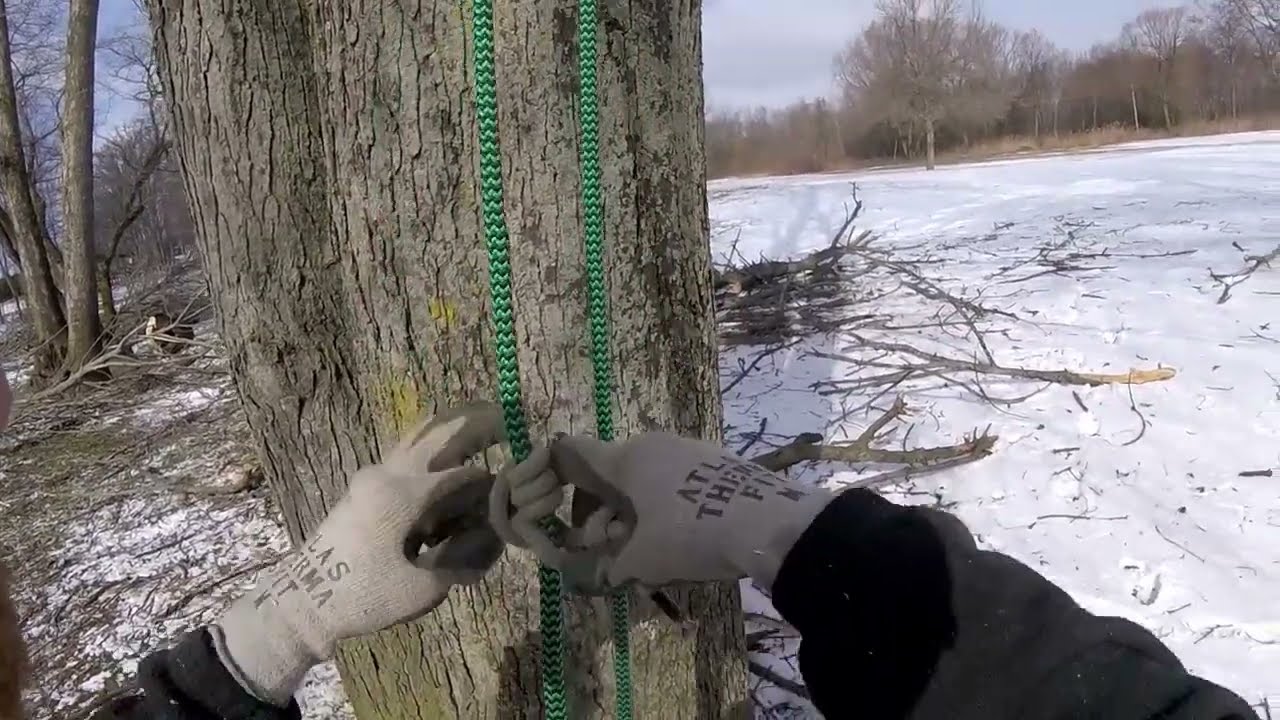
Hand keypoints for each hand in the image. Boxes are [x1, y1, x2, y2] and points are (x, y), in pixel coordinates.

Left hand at [214, 403, 505, 705]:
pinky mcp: (363, 487)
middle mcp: (388, 474)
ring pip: (417, 437)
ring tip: (480, 420)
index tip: (511, 490)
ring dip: (449, 430)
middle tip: (505, 417)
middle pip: (438, 434)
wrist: (303, 602)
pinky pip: (405, 455)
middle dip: (474, 425)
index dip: (491, 484)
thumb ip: (462, 560)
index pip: (463, 475)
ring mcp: (371, 477)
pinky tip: (446, 452)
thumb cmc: (364, 596)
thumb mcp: (423, 588)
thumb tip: (488, 538)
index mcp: (404, 494)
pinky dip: (430, 447)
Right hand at [492, 432, 832, 593]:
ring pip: (645, 479)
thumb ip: (613, 566)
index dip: (552, 472)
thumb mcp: (643, 560)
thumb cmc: (691, 534)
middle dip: (600, 510)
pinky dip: (664, 507)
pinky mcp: (717, 464)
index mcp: (625, 458)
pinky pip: (676, 482)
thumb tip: (604, 574)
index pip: (573, 452)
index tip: (544, 497)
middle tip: (602, 544)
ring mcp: (689, 450)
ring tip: (642, 550)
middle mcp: (653, 444)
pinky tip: (678, 539)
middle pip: (610, 472)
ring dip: (633, 512)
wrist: (768, 524)